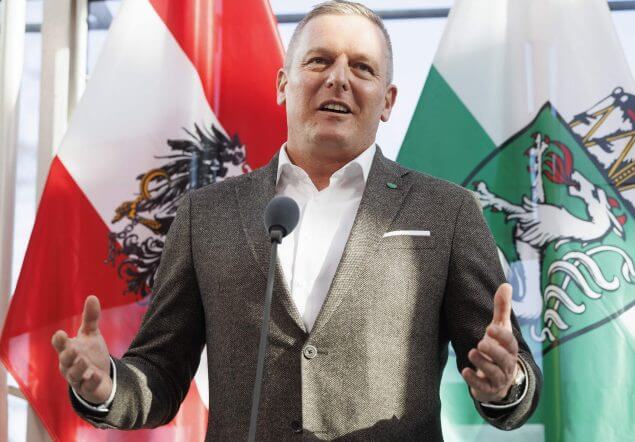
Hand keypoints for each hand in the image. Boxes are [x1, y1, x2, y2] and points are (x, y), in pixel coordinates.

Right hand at [51, 295, 112, 403]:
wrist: (99, 377)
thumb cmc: (90, 354)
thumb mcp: (91, 335)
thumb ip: (91, 318)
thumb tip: (92, 296)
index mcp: (68, 350)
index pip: (60, 345)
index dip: (60, 340)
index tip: (61, 333)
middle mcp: (69, 365)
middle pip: (64, 360)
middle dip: (68, 356)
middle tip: (72, 350)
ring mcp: (77, 378)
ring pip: (74, 375)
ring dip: (79, 368)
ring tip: (84, 361)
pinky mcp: (87, 388)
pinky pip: (87, 387)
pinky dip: (90, 382)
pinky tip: (95, 376)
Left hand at [461, 283, 518, 402]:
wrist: (500, 379)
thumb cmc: (498, 348)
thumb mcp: (500, 328)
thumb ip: (502, 308)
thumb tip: (506, 284)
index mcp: (509, 349)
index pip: (510, 342)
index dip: (502, 336)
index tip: (490, 327)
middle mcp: (507, 364)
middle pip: (504, 359)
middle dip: (493, 351)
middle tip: (480, 343)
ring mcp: (498, 378)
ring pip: (494, 373)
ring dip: (483, 363)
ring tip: (471, 352)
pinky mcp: (488, 389)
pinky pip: (483, 386)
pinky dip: (474, 380)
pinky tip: (465, 371)